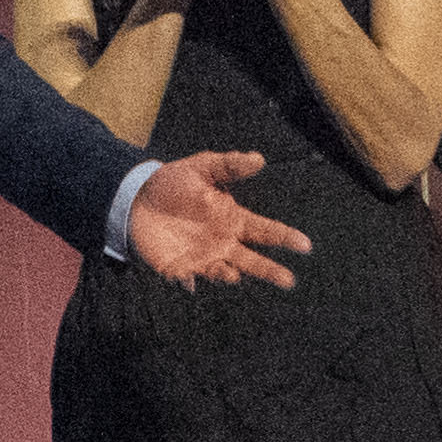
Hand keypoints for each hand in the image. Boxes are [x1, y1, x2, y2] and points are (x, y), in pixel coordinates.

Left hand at [124, 149, 314, 288]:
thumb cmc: (173, 182)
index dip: (286, 237)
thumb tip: (259, 159)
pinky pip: (190, 278)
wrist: (137, 197)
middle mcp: (223, 241)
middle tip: (288, 280)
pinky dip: (192, 282)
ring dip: (230, 274)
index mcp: (233, 218)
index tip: (305, 244)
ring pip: (225, 272)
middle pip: (253, 260)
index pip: (266, 230)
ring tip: (232, 273)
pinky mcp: (180, 267)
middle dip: (270, 270)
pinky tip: (192, 282)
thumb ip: (229, 166)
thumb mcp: (202, 167)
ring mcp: (203, 256)